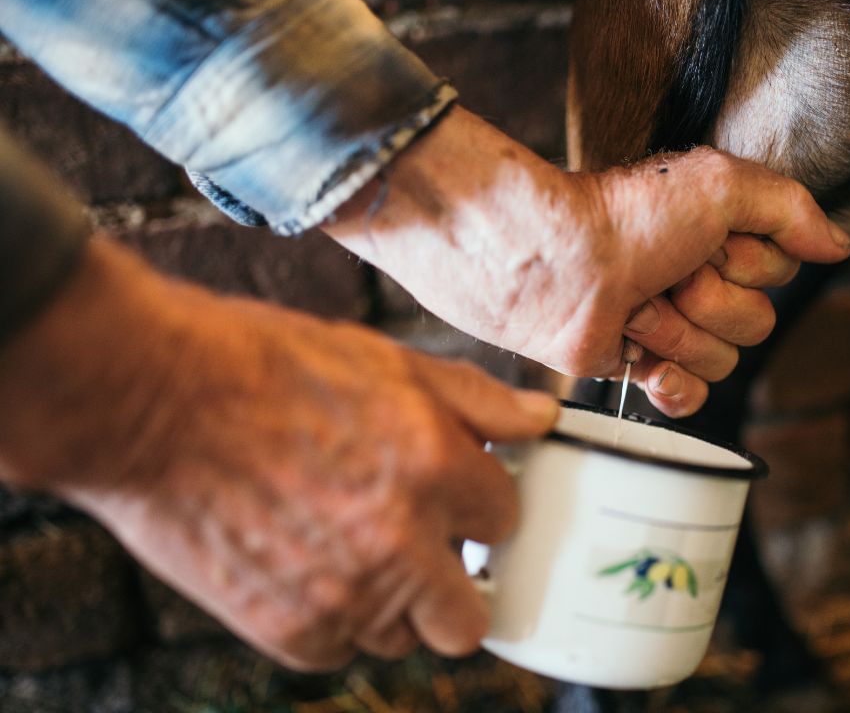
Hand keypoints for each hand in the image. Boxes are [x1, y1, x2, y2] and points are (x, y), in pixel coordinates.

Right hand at [0, 238, 558, 669]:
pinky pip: (338, 648)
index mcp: (435, 467)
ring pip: (402, 637)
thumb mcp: (384, 359)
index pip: (506, 518)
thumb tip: (541, 419)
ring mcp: (344, 595)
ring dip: (392, 605)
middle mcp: (400, 542)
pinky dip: (331, 618)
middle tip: (427, 554)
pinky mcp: (288, 631)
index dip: (483, 506)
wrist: (149, 402)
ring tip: (350, 549)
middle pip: (470, 618)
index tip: (460, 501)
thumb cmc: (262, 367)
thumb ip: (475, 399)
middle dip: (457, 588)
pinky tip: (306, 564)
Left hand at [325, 108, 849, 416]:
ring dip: (678, 333)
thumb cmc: (627, 216)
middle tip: (664, 275)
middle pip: (759, 323)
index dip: (751, 263)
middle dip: (712, 302)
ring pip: (724, 361)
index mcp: (721, 236)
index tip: (708, 241)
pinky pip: (691, 399)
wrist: (552, 264)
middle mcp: (701, 280)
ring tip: (635, 305)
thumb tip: (838, 245)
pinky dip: (672, 386)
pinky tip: (645, 362)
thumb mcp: (723, 184)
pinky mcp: (640, 365)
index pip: (781, 273)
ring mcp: (671, 325)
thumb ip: (792, 208)